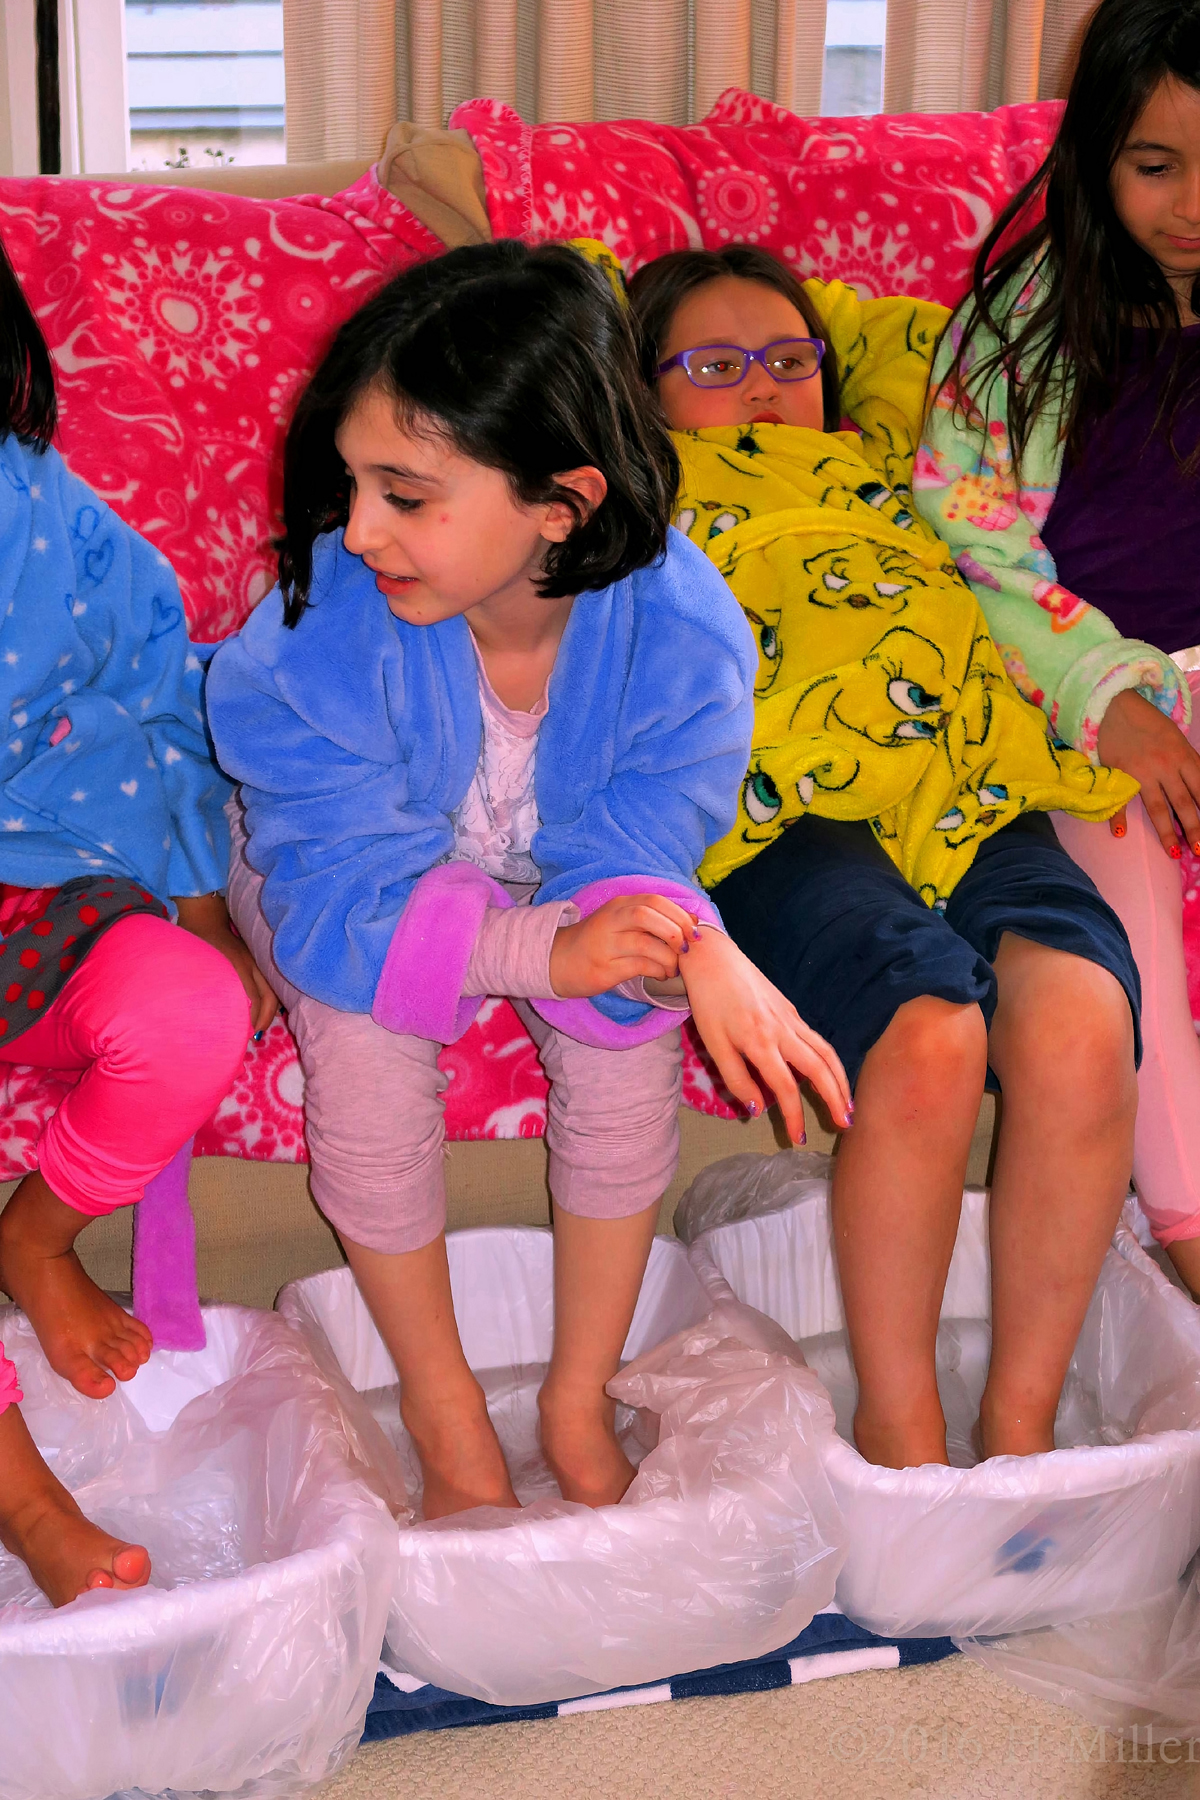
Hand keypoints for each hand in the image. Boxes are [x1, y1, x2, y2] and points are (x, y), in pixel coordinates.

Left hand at [172, 893, 279, 1034]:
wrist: (205, 916)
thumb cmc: (198, 941)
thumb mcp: (198, 964)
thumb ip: (205, 986)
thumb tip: (207, 1013)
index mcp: (239, 966)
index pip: (254, 999)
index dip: (251, 1019)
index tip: (244, 1035)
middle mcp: (252, 965)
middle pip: (269, 997)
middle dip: (264, 1018)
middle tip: (255, 1035)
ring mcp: (256, 962)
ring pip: (272, 991)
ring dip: (268, 1010)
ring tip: (259, 1026)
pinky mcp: (255, 960)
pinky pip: (267, 984)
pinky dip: (267, 999)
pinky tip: (261, 1009)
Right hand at [549, 894, 697, 997]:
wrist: (557, 961)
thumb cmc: (598, 942)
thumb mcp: (623, 922)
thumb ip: (654, 918)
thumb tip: (693, 920)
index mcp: (619, 905)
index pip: (654, 900)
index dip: (680, 914)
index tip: (693, 932)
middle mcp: (611, 921)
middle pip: (648, 915)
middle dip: (675, 931)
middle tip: (686, 948)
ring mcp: (606, 945)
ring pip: (646, 943)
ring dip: (669, 957)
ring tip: (673, 967)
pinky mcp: (604, 969)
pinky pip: (640, 966)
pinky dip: (658, 970)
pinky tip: (661, 975)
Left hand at [680, 929, 851, 1141]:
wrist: (714, 958)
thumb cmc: (708, 1002)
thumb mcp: (714, 1044)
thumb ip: (736, 1078)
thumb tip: (758, 1107)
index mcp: (761, 1043)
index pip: (786, 1088)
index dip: (794, 1117)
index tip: (798, 1139)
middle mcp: (783, 1031)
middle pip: (820, 1069)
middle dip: (836, 1098)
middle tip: (846, 1124)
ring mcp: (791, 1018)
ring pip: (825, 1052)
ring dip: (840, 1079)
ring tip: (848, 1103)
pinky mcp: (791, 1010)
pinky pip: (817, 1039)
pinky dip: (829, 1060)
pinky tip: (829, 1073)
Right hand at [1097, 689, 1199, 856]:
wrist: (1114, 705)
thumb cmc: (1148, 722)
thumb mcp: (1176, 738)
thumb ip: (1188, 762)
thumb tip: (1198, 786)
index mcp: (1183, 755)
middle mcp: (1165, 766)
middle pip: (1183, 803)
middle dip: (1194, 828)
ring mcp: (1141, 772)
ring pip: (1158, 807)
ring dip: (1167, 832)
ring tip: (1174, 852)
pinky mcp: (1119, 773)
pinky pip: (1120, 799)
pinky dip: (1118, 817)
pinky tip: (1121, 833)